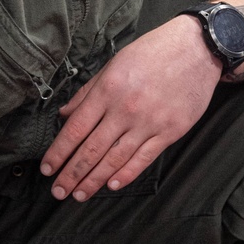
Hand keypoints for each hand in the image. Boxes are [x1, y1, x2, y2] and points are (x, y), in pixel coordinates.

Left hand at [41, 16, 222, 201]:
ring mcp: (149, 122)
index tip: (47, 169)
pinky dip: (126, 175)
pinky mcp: (170, 131)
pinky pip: (143, 159)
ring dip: (94, 180)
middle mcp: (125, 109)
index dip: (59, 152)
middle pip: (91, 150)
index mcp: (108, 90)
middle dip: (71, 174)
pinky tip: (111, 185)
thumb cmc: (153, 53)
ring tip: (79, 194)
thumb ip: (88, 92)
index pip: (75, 129)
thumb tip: (64, 114)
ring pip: (115, 159)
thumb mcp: (114, 64)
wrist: (197, 49)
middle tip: (58, 191)